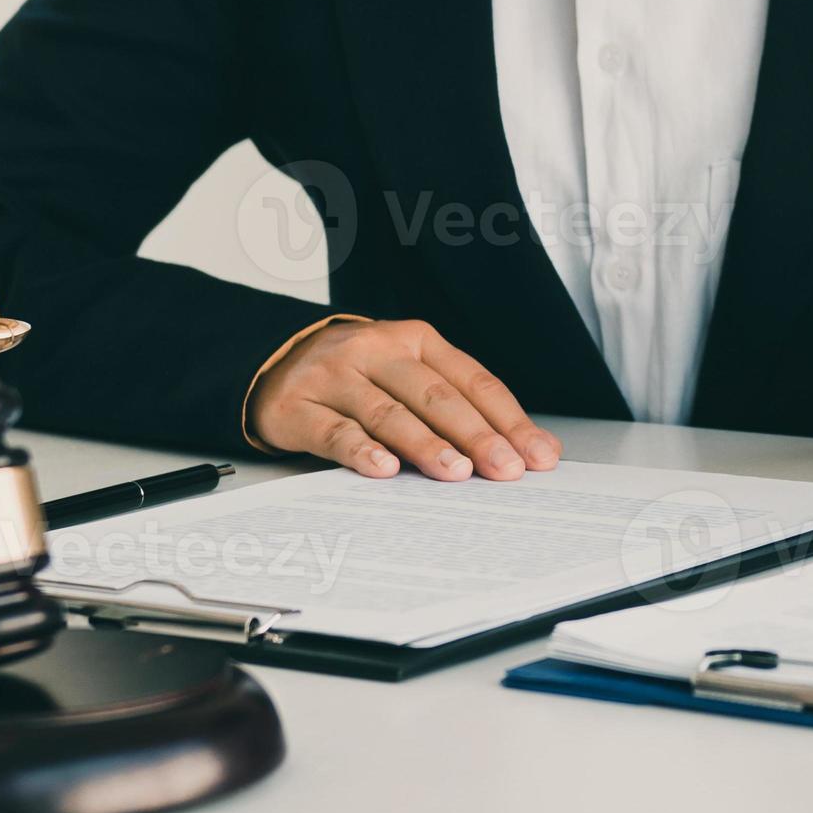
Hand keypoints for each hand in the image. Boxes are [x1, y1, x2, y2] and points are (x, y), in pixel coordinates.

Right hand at [246, 319, 561, 481]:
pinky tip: (385, 469)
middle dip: (477, 435)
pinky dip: (361, 451)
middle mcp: (378, 352)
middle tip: (506, 469)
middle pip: (435, 396)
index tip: (537, 456)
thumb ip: (462, 406)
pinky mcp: (298, 406)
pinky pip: (334, 431)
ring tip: (456, 471)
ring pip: (389, 413)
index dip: (508, 420)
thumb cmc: (359, 377)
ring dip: (426, 444)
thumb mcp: (411, 375)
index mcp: (417, 341)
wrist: (276, 363)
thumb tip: (529, 449)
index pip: (473, 381)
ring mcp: (336, 377)